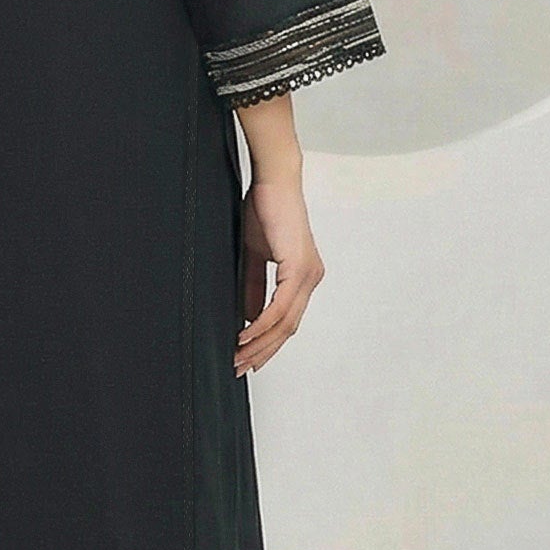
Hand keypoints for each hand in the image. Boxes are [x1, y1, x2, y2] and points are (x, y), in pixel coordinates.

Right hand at [235, 174, 322, 373]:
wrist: (273, 182)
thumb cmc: (264, 210)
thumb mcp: (255, 256)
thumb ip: (254, 286)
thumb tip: (250, 317)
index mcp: (304, 277)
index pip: (288, 320)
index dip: (268, 343)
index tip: (248, 358)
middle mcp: (311, 279)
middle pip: (288, 329)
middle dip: (262, 352)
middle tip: (239, 367)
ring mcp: (308, 274)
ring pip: (285, 323)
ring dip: (259, 343)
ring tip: (237, 356)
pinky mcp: (298, 268)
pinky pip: (279, 307)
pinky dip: (261, 324)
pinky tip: (244, 334)